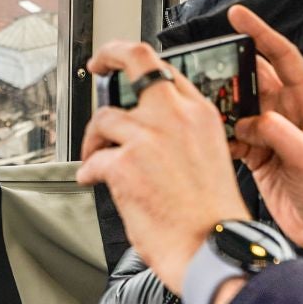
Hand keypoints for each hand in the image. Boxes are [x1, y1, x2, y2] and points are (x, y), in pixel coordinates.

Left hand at [78, 40, 249, 293]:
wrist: (213, 248)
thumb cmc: (213, 216)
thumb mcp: (209, 157)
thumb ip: (182, 135)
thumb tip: (145, 131)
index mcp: (200, 114)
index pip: (166, 69)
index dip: (139, 62)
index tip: (122, 65)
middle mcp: (175, 117)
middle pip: (135, 60)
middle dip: (109, 55)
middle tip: (97, 65)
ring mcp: (149, 137)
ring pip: (104, 118)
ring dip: (94, 139)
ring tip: (95, 157)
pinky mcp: (125, 164)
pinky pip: (94, 160)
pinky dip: (89, 171)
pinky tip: (93, 181)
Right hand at [226, 6, 302, 263]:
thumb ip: (283, 137)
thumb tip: (254, 120)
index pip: (284, 58)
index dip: (261, 33)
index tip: (238, 16)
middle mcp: (289, 113)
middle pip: (255, 79)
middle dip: (231, 70)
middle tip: (205, 66)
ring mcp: (272, 133)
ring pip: (240, 106)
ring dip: (222, 104)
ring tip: (200, 102)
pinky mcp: (259, 154)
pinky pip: (234, 135)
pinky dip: (220, 135)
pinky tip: (208, 137)